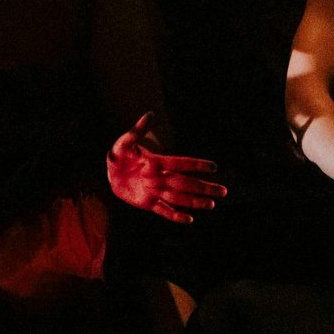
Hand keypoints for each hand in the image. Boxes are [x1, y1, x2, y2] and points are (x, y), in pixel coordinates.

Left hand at [107, 112, 226, 222]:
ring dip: (195, 201)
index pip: (181, 163)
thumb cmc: (119, 155)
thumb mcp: (124, 142)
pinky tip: (189, 220)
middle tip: (223, 191)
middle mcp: (160, 177)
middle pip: (186, 183)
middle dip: (204, 187)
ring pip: (179, 197)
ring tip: (212, 204)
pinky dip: (175, 216)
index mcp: (157, 162)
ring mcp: (156, 191)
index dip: (197, 165)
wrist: (110, 173)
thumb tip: (150, 114)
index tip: (214, 167)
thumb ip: (137, 131)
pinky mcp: (148, 203)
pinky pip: (164, 210)